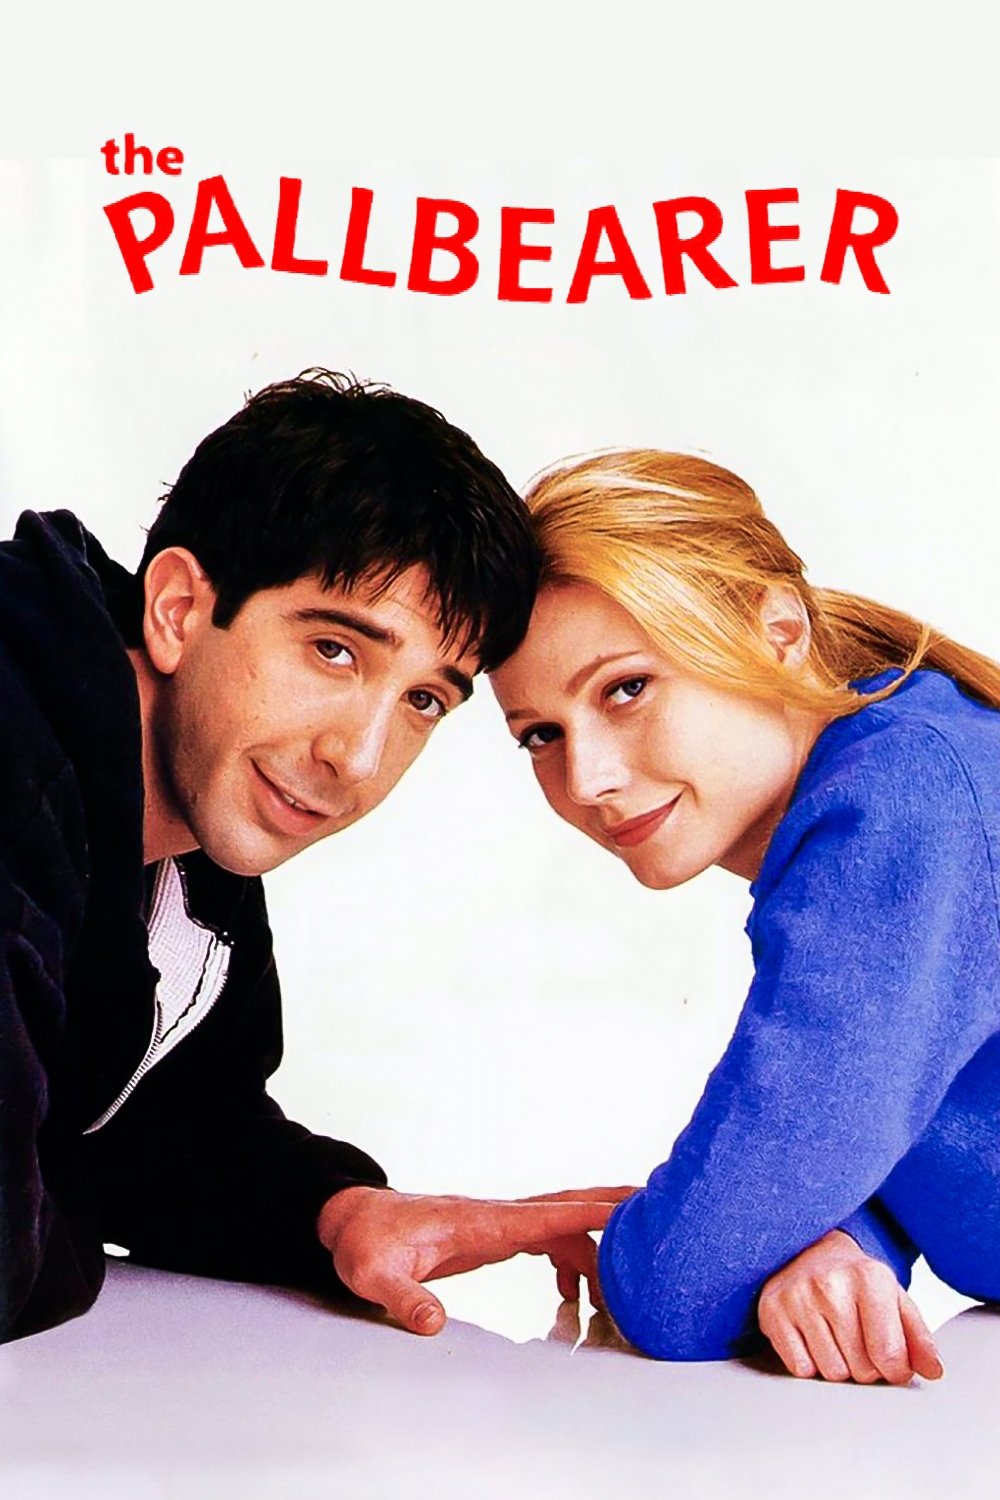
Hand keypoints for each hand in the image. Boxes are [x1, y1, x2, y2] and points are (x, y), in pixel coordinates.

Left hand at [316, 1186, 623, 1336]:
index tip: (635, 1210)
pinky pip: (547, 1242)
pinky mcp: (493, 1236)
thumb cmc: (365, 1242)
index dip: (591, 1213)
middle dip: (613, 1207)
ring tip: (625, 1285)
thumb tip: (432, 1325)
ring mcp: (498, 1224)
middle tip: (661, 1207)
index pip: (547, 1214)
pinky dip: (572, 1261)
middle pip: (568, 1205)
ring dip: (597, 1249)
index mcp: (481, 1221)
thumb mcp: (374, 1274)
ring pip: (562, 1226)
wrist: (352, 1221)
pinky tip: (573, 1296)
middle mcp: (498, 1216)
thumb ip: (404, 1299)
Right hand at [757, 1229, 943, 1384]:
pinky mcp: (772, 1310)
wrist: (811, 1250)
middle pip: (860, 1369)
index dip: (895, 1370)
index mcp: (869, 1278)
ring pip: (830, 1373)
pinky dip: (809, 1363)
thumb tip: (933, 1371)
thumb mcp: (894, 1299)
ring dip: (838, 1367)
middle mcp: (830, 1284)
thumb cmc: (857, 1281)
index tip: (892, 1363)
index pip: (889, 1354)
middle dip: (866, 1368)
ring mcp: (797, 1296)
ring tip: (836, 1339)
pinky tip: (812, 1338)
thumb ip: (918, 1337)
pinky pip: (800, 1369)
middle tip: (860, 1343)